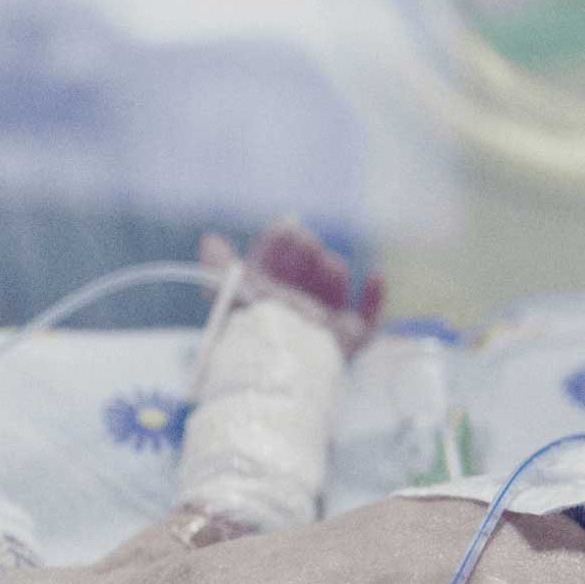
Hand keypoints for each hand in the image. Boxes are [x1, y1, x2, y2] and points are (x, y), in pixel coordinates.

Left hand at [199, 217, 383, 355]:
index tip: (287, 226)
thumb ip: (221, 265)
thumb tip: (210, 239)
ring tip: (330, 266)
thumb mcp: (233, 290)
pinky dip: (374, 297)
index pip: (273, 267)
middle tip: (307, 243)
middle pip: (304, 276)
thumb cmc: (258, 324)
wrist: (289, 356)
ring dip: (333, 272)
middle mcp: (295, 314)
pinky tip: (374, 274)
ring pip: (333, 292)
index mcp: (266, 302)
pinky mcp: (350, 341)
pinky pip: (368, 318)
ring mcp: (324, 328)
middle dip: (307, 255)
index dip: (279, 244)